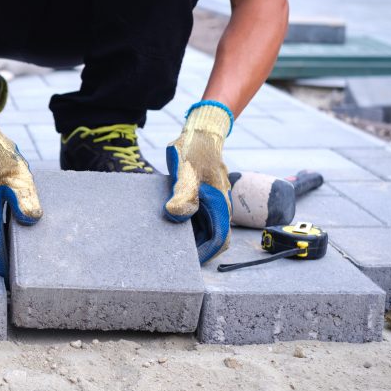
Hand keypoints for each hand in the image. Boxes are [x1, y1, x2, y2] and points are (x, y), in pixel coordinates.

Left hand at [163, 101, 233, 262]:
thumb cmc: (194, 149)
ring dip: (192, 236)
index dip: (206, 253)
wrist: (201, 129)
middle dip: (197, 248)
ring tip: (170, 242)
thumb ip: (183, 194)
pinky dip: (188, 223)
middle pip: (213, 236)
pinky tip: (171, 223)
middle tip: (174, 254)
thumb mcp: (185, 171)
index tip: (188, 261)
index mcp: (220, 203)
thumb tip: (176, 214)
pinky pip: (199, 216)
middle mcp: (220, 205)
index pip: (220, 239)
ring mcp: (212, 200)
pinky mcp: (204, 195)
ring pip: (206, 227)